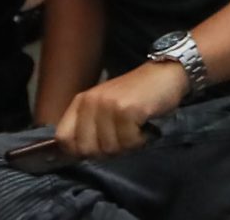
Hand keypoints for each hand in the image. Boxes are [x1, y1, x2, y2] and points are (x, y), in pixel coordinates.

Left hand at [54, 58, 187, 158]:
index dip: (79, 150)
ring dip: (126, 144)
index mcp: (82, 101)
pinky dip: (140, 139)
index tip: (97, 146)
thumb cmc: (136, 96)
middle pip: (87, 149)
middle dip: (107, 149)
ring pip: (109, 148)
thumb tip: (74, 155)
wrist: (166, 74)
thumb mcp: (105, 108)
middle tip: (122, 134)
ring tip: (135, 126)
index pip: (64, 138)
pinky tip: (144, 124)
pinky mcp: (127, 110)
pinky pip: (128, 142)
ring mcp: (108, 105)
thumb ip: (88, 127)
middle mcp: (91, 101)